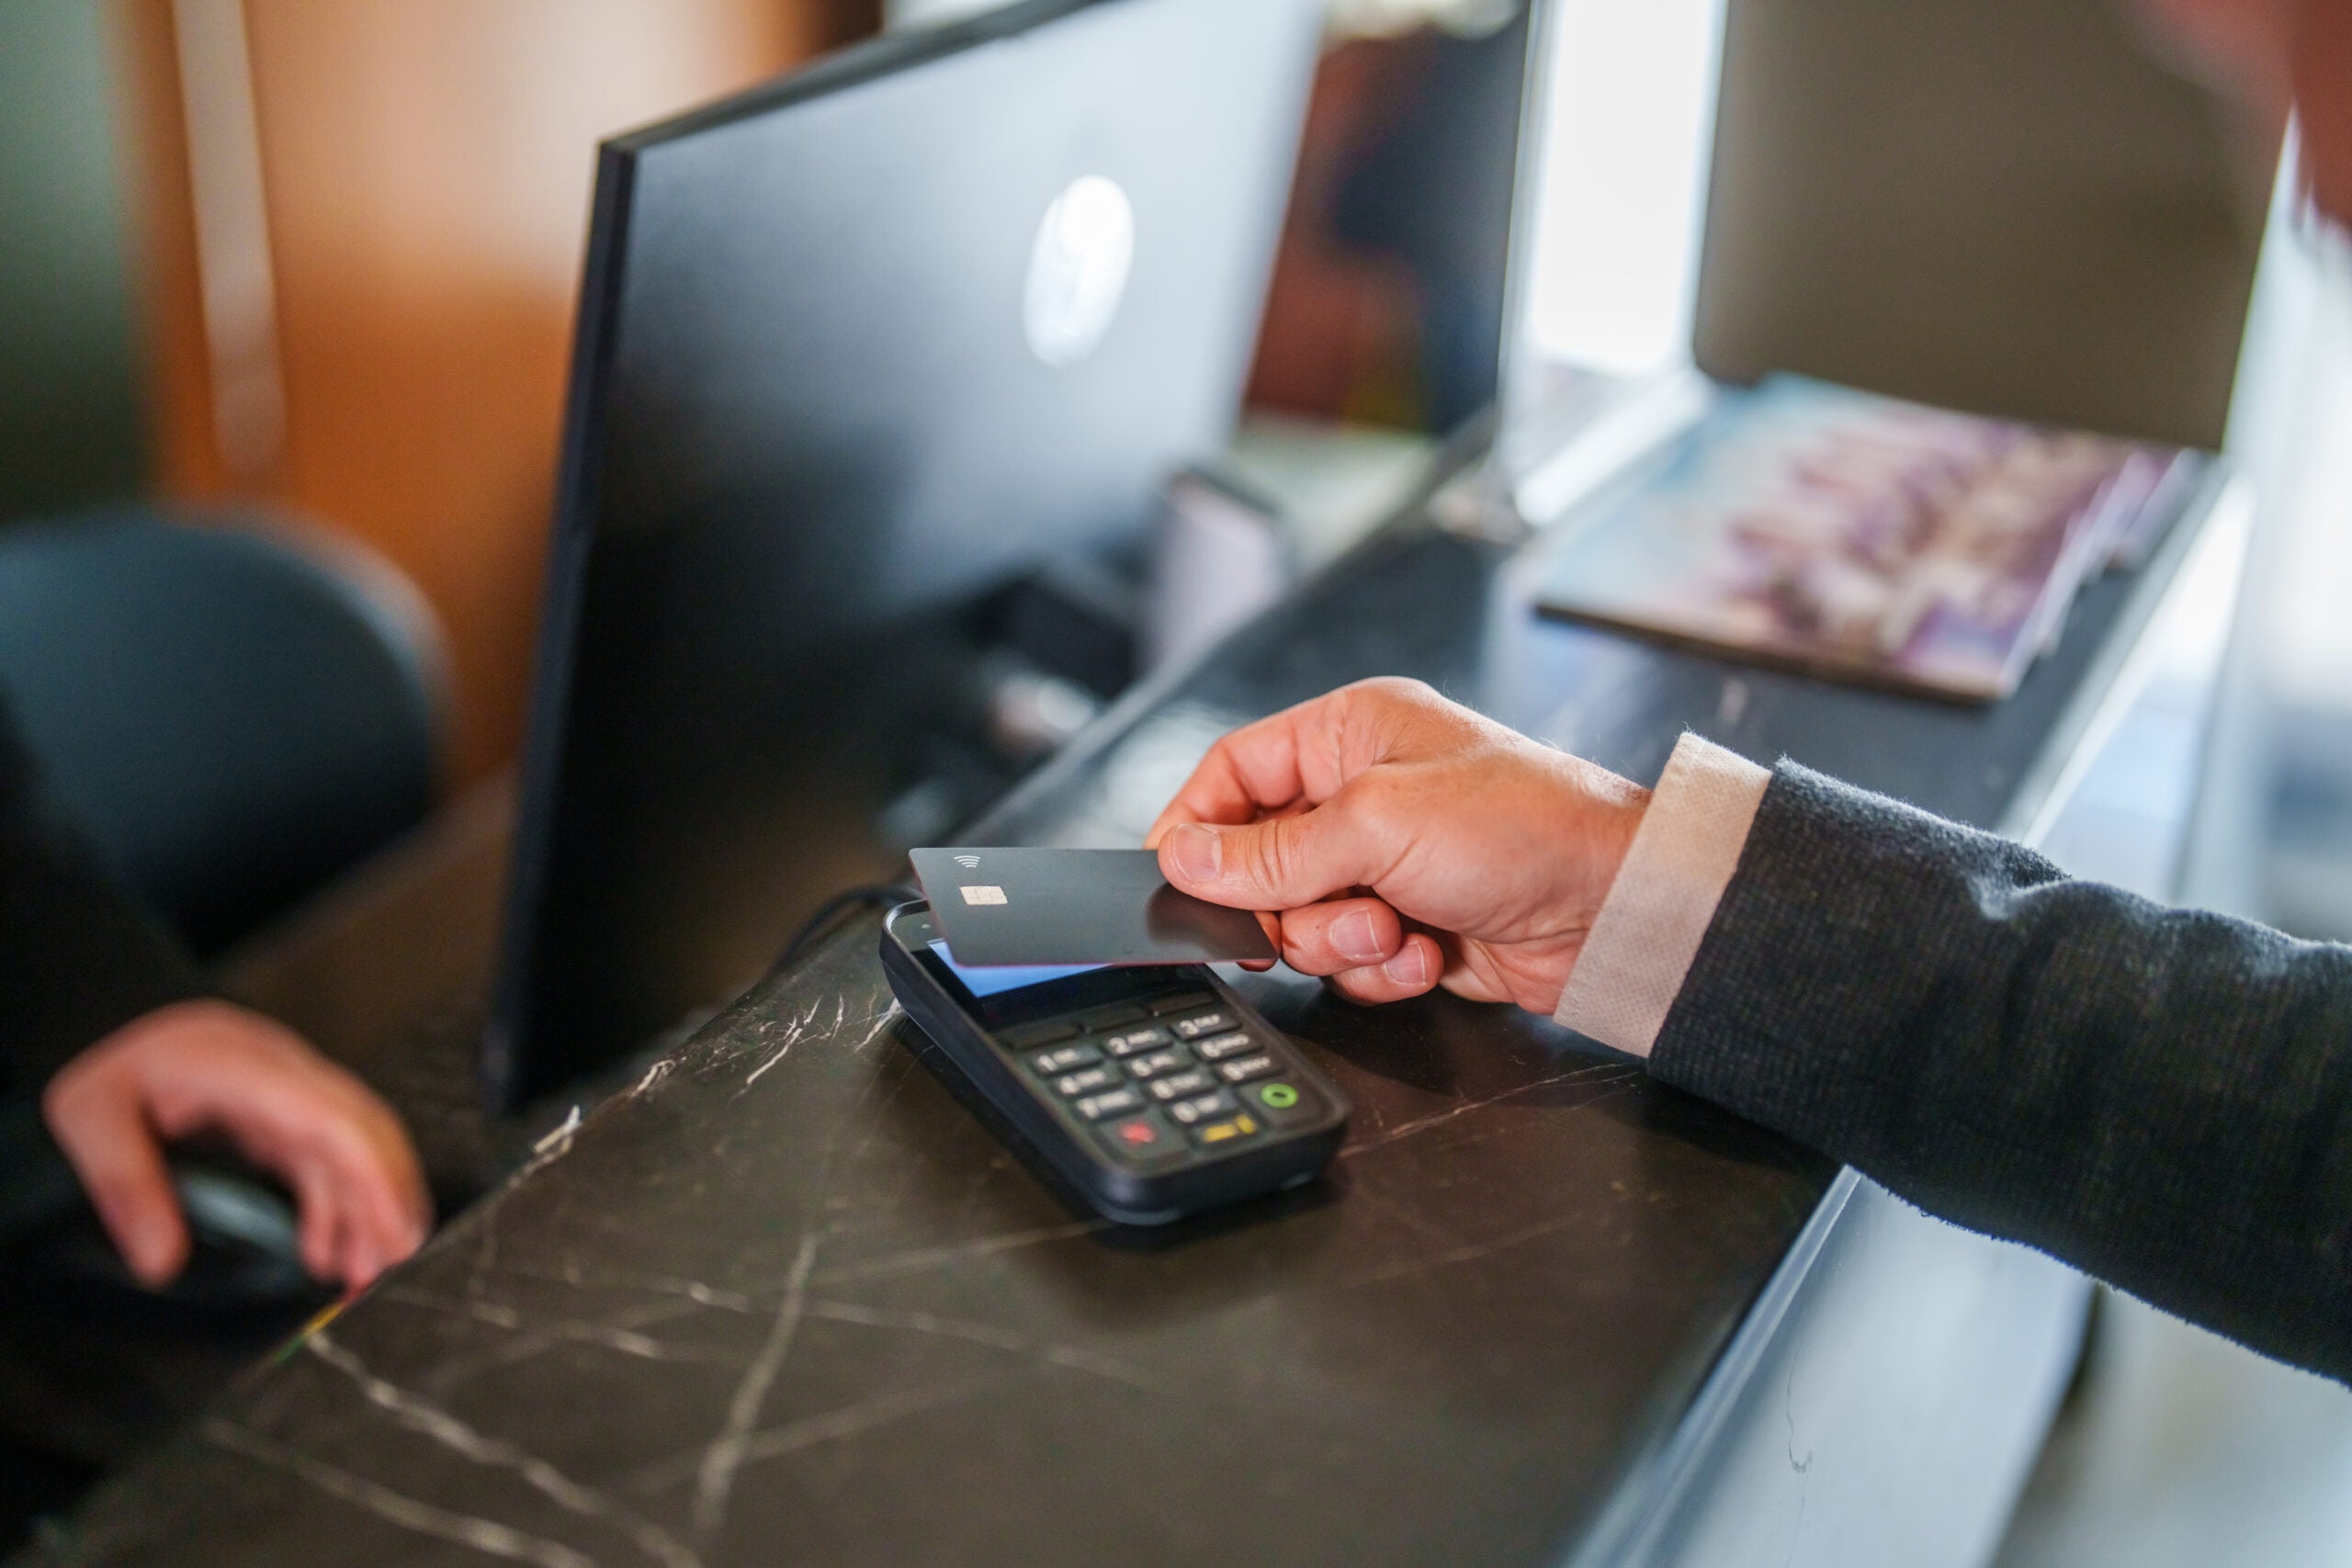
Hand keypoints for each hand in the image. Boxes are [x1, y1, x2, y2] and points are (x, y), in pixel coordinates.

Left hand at [42, 1000, 430, 1292]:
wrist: (117, 1032)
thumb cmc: (113, 1068)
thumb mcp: (88, 1115)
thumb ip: (125, 1186)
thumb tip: (161, 1259)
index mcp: (243, 1067)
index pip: (333, 1120)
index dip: (373, 1176)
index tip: (394, 1230)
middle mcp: (283, 1077)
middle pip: (364, 1135)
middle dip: (389, 1204)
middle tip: (391, 1269)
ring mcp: (290, 1097)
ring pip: (355, 1154)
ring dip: (369, 1214)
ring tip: (364, 1276)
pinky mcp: (287, 1119)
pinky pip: (331, 1164)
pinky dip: (341, 1210)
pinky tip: (329, 1253)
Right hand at [1147, 679, 1649, 1012]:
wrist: (1618, 908)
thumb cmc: (1525, 827)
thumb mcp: (1378, 824)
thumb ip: (1272, 851)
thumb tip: (1187, 860)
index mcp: (1351, 733)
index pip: (1234, 771)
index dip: (1198, 826)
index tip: (1176, 879)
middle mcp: (1364, 793)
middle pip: (1260, 861)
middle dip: (1289, 903)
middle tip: (1333, 912)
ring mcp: (1388, 864)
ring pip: (1301, 921)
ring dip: (1342, 942)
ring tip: (1398, 932)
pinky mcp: (1412, 925)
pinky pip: (1350, 961)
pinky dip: (1382, 970)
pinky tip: (1430, 956)